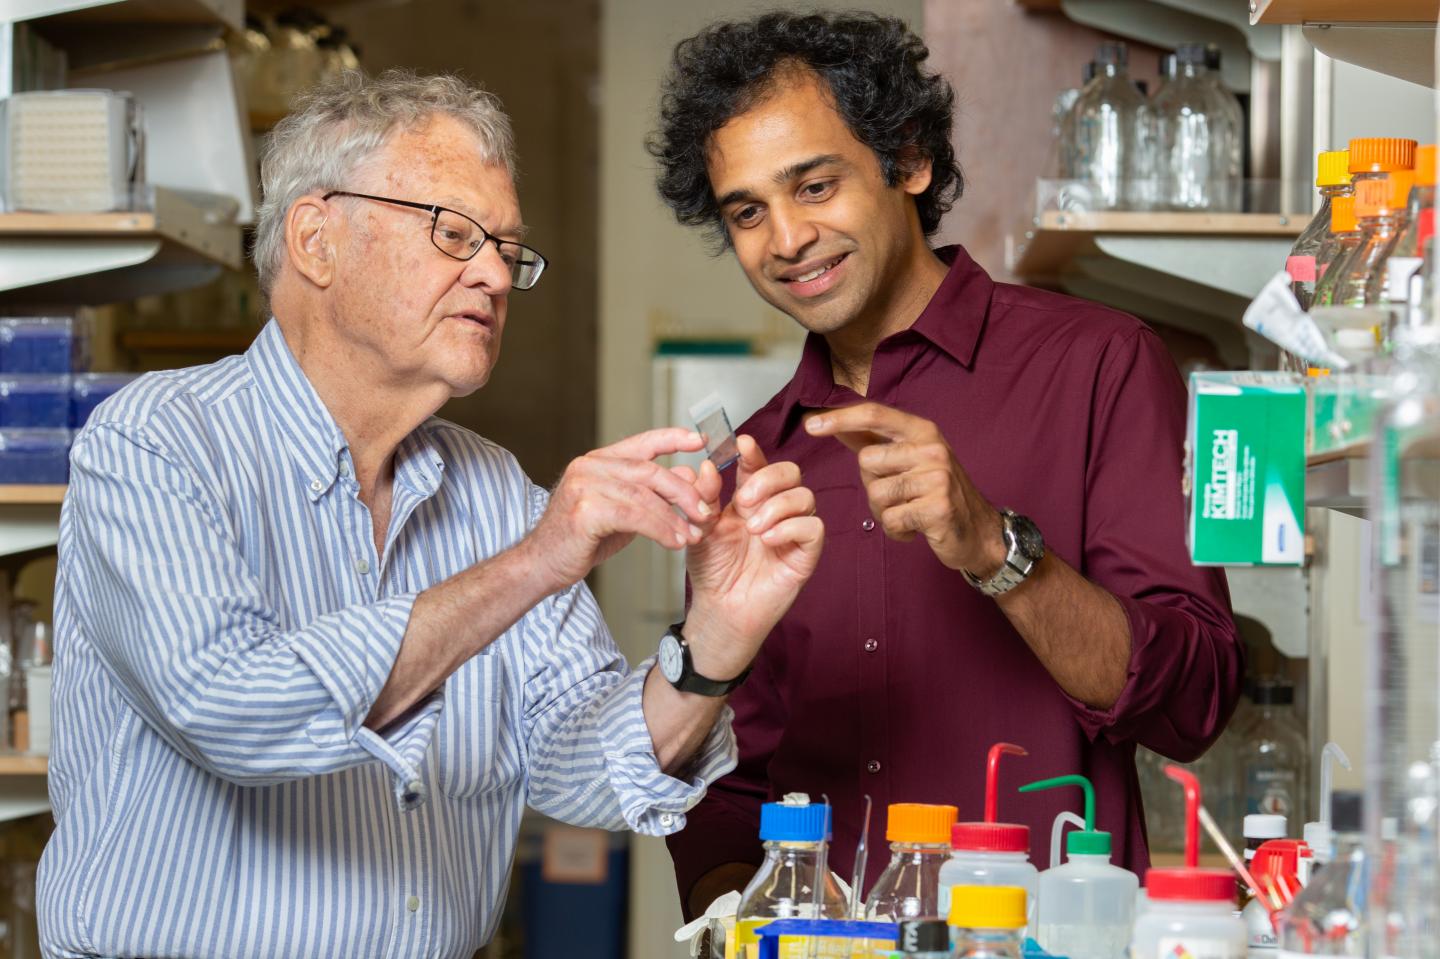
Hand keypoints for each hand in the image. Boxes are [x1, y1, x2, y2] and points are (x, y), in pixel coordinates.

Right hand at [525, 428, 711, 591]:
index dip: (673, 438)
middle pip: (650, 471)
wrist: (541, 564)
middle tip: (704, 513)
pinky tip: (672, 542)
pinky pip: (635, 517)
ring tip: (691, 535)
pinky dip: (660, 529)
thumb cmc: (580, 539)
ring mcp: (585, 486)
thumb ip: (651, 494)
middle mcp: (590, 467)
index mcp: (598, 461)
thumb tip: (688, 477)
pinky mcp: (586, 510)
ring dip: (674, 518)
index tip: (700, 440)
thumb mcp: (623, 512)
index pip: (642, 443)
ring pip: (644, 496)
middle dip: (683, 493)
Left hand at [682, 436, 823, 680]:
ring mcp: (792, 530)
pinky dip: (791, 527)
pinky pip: (813, 527)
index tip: (741, 445)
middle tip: (744, 499)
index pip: (758, 465)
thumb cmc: (713, 570)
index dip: (753, 452)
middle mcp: (774, 509)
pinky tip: (768, 539)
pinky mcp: (805, 553)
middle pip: (790, 472)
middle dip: (768, 478)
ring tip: (753, 528)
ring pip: (805, 496)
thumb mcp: (701, 529)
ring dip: (777, 506)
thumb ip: (702, 498)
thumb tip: (702, 467)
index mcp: (749, 499)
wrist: (720, 609)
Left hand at [804, 402, 1004, 574]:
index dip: (839, 418)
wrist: (979, 531)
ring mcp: (937, 477)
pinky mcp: (938, 507)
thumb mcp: (911, 459)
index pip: (874, 415)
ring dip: (884, 512)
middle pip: (867, 461)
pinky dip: (897, 530)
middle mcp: (932, 448)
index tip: (809, 424)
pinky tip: (916, 528)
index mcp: (923, 431)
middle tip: (899, 496)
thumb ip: (875, 441)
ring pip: (876, 494)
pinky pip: (891, 519)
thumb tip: (835, 424)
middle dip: (873, 484)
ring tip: (909, 512)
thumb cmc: (937, 493)